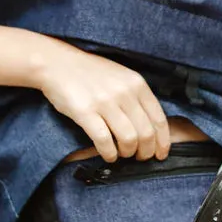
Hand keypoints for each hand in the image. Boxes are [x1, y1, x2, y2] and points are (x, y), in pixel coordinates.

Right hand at [34, 41, 170, 161]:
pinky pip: (104, 141)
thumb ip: (137, 97)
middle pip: (146, 133)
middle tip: (140, 157)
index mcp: (137, 84)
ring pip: (128, 139)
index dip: (163, 141)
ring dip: (127, 153)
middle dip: (146, 151)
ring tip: (122, 155)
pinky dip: (109, 153)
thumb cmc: (91, 72)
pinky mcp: (85, 112)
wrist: (58, 64)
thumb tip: (150, 127)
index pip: (159, 119)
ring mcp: (105, 102)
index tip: (161, 154)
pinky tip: (108, 155)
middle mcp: (124, 93)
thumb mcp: (122, 77)